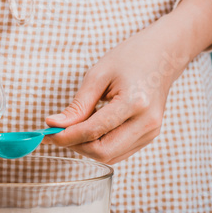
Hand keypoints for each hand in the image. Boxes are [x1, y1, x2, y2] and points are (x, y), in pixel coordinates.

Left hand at [45, 0, 211, 163]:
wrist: (163, 56)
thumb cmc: (131, 58)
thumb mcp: (98, 75)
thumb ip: (77, 105)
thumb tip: (54, 125)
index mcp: (135, 103)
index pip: (93, 131)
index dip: (66, 136)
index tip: (48, 133)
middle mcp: (147, 123)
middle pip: (103, 151)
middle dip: (76, 146)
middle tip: (58, 134)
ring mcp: (151, 132)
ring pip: (110, 156)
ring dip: (86, 148)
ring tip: (74, 129)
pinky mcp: (149, 136)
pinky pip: (119, 152)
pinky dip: (100, 146)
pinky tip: (91, 131)